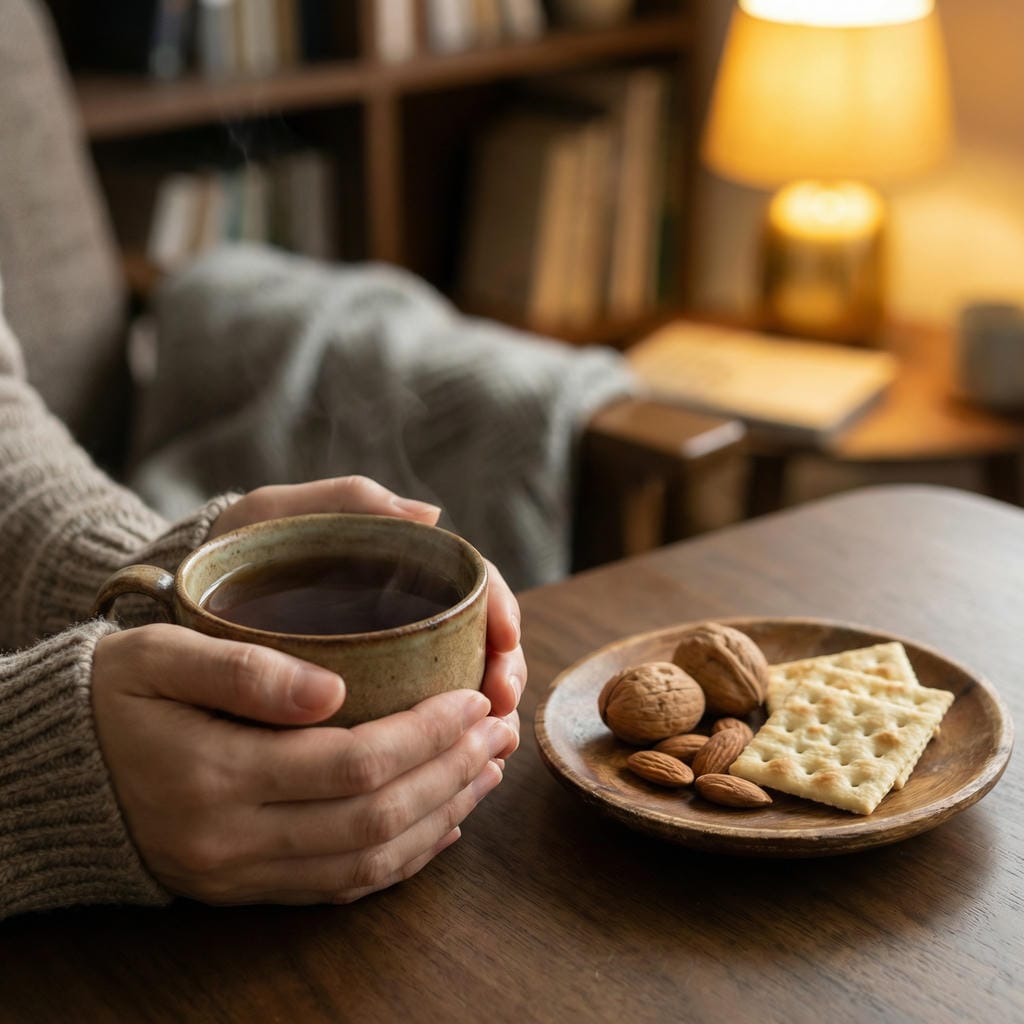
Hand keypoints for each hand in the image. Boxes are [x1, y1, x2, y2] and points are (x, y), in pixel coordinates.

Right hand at [92, 624, 515, 904]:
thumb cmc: (113, 696)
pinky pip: (341, 888)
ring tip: (487, 771)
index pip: (354, 765)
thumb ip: (244, 670)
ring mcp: (238, 875)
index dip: (426, 734)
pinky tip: (442, 824)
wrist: (57, 772)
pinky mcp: (244, 889)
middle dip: (451, 774)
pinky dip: (402, 860)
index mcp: (215, 773)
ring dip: (441, 817)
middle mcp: (232, 839)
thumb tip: (334, 688)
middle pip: (375, 820)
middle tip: (497, 730)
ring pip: (368, 863)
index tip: (472, 698)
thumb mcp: (161, 657)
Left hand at [210, 476, 524, 753]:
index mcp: (399, 571)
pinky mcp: (363, 710)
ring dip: (480, 723)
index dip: (500, 613)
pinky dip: (441, 756)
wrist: (178, 603)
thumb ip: (350, 500)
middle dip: (500, 676)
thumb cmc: (237, 547)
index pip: (473, 588)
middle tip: (501, 707)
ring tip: (491, 748)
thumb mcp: (285, 511)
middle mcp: (403, 620)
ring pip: (455, 697)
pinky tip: (452, 777)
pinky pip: (414, 739)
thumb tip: (431, 516)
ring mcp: (388, 666)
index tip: (505, 641)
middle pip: (478, 647)